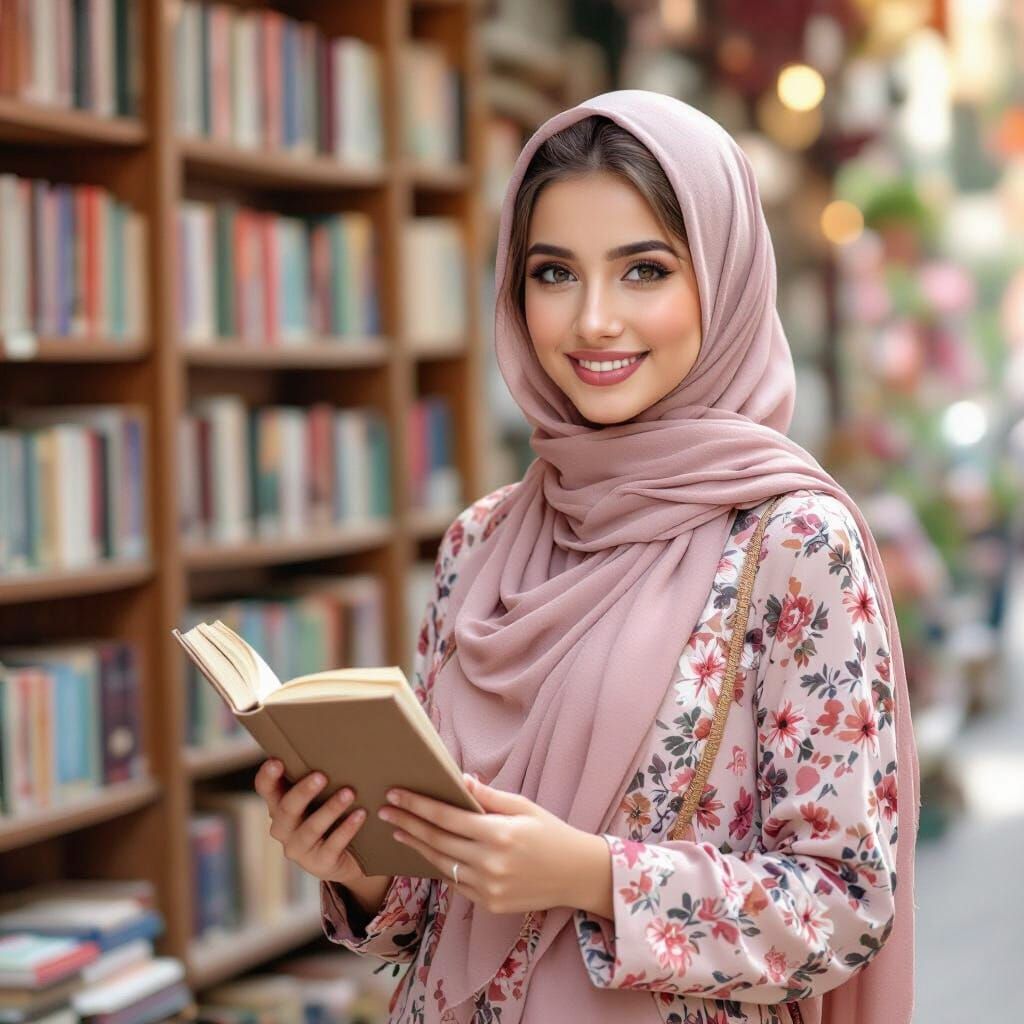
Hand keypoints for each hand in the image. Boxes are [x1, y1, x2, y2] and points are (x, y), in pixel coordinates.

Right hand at [253, 758, 367, 887]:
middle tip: (321, 775)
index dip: (268, 776)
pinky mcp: (319, 863)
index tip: (277, 761)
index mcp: (279, 806)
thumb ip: (316, 776)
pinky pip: (332, 845)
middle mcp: (283, 828)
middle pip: (287, 808)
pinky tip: (360, 815)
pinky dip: (347, 829)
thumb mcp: (319, 797)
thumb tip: (335, 741)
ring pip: (311, 828)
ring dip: (331, 809)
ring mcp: (299, 849)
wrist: (346, 859)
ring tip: (349, 793)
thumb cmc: (330, 815)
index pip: (265, 789)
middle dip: (304, 791)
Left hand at [377, 774, 596, 914]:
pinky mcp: (488, 903)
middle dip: (407, 824)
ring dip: (417, 846)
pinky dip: (440, 865)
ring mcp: (488, 888)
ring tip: (399, 831)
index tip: (396, 795)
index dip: (417, 805)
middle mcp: (490, 863)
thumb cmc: (551, 833)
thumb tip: (461, 780)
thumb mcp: (524, 807)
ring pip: (441, 864)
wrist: (577, 875)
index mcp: (498, 834)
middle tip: (384, 811)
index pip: (446, 817)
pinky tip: (428, 852)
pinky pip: (456, 882)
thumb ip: (489, 797)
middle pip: (436, 840)